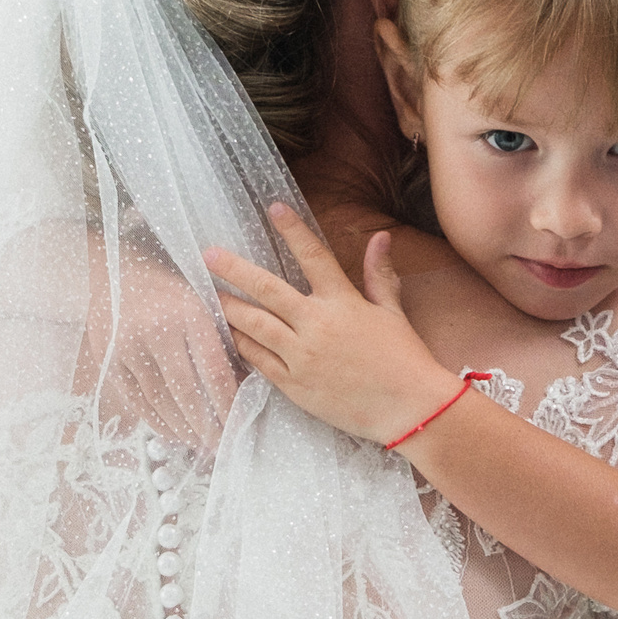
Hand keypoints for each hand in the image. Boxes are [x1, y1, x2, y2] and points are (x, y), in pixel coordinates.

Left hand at [203, 204, 457, 445]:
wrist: (409, 410)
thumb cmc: (404, 360)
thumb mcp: (393, 312)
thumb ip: (380, 274)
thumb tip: (381, 236)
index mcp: (343, 303)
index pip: (314, 256)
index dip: (293, 230)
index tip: (273, 208)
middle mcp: (317, 325)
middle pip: (266, 290)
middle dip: (234, 270)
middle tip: (207, 255)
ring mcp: (302, 356)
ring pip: (255, 325)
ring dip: (229, 307)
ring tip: (210, 295)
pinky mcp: (295, 385)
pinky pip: (259, 360)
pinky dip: (242, 344)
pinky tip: (229, 333)